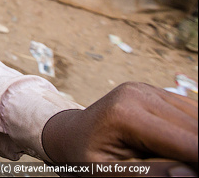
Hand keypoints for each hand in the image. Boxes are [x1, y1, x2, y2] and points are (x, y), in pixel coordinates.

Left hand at [42, 82, 197, 174]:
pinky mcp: (156, 92)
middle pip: (194, 128)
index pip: (184, 142)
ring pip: (196, 117)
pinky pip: (190, 112)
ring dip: (197, 141)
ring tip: (186, 161)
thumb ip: (149, 173)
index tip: (196, 172)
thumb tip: (188, 174)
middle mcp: (139, 94)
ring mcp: (148, 90)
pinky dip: (193, 131)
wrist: (72, 134)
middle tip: (191, 170)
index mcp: (125, 114)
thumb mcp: (109, 173)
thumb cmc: (87, 159)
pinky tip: (186, 148)